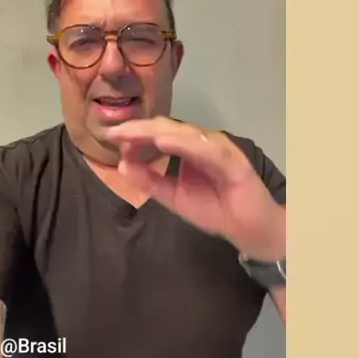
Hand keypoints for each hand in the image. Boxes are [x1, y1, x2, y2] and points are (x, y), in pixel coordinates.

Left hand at [106, 116, 285, 261]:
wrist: (248, 230)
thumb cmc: (215, 209)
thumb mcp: (173, 196)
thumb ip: (150, 180)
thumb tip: (122, 163)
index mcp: (188, 148)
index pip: (158, 133)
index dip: (134, 132)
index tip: (110, 136)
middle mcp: (202, 142)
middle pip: (166, 127)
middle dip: (138, 128)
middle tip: (114, 132)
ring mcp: (218, 148)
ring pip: (183, 133)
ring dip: (155, 131)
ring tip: (130, 133)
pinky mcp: (232, 159)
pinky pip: (205, 148)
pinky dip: (183, 143)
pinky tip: (162, 141)